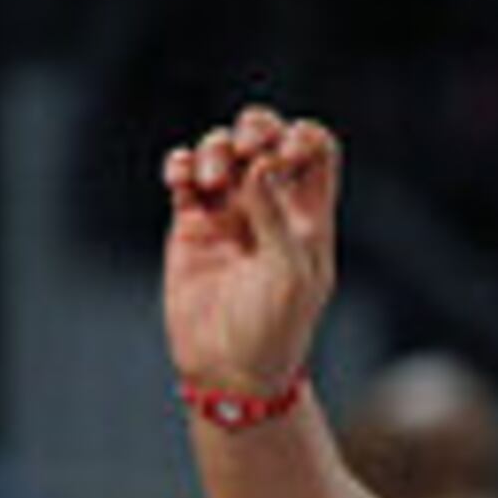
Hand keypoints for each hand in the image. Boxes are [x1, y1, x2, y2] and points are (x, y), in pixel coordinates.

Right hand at [163, 105, 340, 394]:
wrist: (230, 368)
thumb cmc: (276, 328)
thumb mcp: (290, 274)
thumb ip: (274, 218)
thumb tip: (258, 165)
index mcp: (310, 216)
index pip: (316, 152)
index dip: (302, 137)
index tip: (285, 154)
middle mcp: (272, 207)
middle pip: (267, 139)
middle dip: (256, 129)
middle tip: (248, 149)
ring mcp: (230, 213)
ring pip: (223, 152)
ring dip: (215, 148)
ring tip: (210, 179)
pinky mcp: (191, 225)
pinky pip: (186, 177)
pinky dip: (182, 164)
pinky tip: (181, 177)